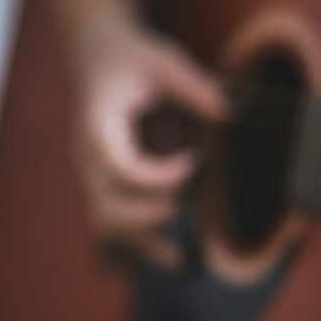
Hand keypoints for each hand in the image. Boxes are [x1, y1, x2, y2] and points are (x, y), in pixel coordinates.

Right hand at [72, 19, 227, 266]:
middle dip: (147, 215)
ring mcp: (96, 176)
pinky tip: (179, 261)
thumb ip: (195, 86)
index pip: (119, 166)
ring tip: (183, 258)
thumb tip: (229, 112)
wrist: (101, 58)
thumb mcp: (165, 61)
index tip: (197, 162)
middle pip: (106, 205)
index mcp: (99, 126)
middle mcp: (90, 157)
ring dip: (143, 242)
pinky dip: (143, 247)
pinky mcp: (108, 186)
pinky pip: (116, 228)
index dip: (159, 175)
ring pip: (107, 224)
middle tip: (184, 204)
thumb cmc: (135, 60)